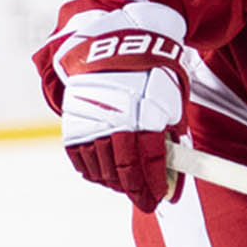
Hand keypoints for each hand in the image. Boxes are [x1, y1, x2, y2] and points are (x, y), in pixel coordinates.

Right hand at [60, 66, 184, 211]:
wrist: (116, 46)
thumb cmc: (151, 77)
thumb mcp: (171, 104)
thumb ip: (172, 141)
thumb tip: (173, 178)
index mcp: (145, 114)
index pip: (150, 161)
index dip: (155, 185)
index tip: (160, 198)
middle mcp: (116, 119)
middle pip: (124, 171)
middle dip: (136, 191)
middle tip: (145, 201)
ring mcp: (92, 121)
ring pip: (102, 169)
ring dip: (116, 183)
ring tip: (126, 186)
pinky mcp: (73, 123)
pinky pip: (81, 160)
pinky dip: (93, 172)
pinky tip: (105, 175)